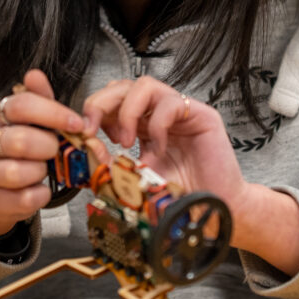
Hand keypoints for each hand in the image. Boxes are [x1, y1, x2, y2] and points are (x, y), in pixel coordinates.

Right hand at [0, 69, 84, 238]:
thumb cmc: (21, 150)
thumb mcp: (31, 122)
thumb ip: (39, 100)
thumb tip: (35, 74)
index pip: (21, 105)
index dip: (52, 113)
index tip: (78, 123)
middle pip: (18, 140)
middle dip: (47, 146)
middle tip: (57, 149)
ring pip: (17, 172)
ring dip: (41, 171)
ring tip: (46, 169)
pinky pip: (24, 199)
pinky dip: (41, 194)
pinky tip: (42, 189)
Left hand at [81, 75, 298, 273]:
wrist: (214, 213)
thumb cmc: (179, 200)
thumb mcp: (134, 182)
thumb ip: (110, 166)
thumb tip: (86, 146)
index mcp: (142, 127)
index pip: (112, 100)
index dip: (94, 110)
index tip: (84, 133)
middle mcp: (159, 115)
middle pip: (123, 86)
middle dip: (102, 103)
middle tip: (94, 129)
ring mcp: (181, 113)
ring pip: (145, 85)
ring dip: (127, 111)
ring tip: (126, 140)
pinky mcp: (202, 116)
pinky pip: (171, 103)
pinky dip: (157, 123)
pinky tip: (157, 147)